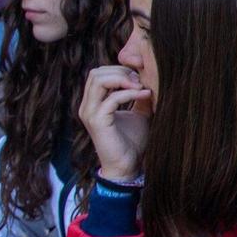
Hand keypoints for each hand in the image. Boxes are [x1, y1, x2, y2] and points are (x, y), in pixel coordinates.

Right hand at [79, 65, 151, 182]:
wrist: (128, 166)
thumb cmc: (132, 142)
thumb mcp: (139, 114)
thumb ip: (139, 97)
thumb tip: (149, 81)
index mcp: (93, 103)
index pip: (98, 74)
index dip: (119, 70)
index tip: (140, 78)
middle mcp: (87, 106)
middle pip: (96, 73)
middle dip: (120, 72)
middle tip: (140, 81)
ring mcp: (89, 113)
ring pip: (98, 80)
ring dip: (123, 79)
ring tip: (140, 87)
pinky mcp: (97, 121)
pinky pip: (111, 98)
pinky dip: (129, 93)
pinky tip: (144, 95)